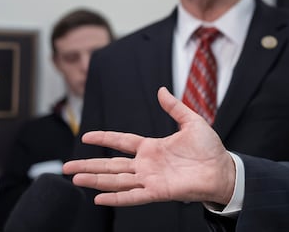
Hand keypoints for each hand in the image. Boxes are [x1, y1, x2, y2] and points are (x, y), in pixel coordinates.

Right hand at [63, 87, 235, 206]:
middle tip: (66, 168)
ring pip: (116, 180)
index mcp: (153, 147)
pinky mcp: (158, 192)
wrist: (222, 169)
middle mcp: (147, 164)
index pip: (122, 141)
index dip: (104, 139)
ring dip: (95, 180)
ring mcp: (150, 179)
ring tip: (75, 179)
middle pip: (111, 165)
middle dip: (88, 166)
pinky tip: (99, 198)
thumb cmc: (209, 148)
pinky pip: (133, 196)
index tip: (85, 135)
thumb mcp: (192, 122)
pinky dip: (116, 197)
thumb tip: (162, 90)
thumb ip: (175, 107)